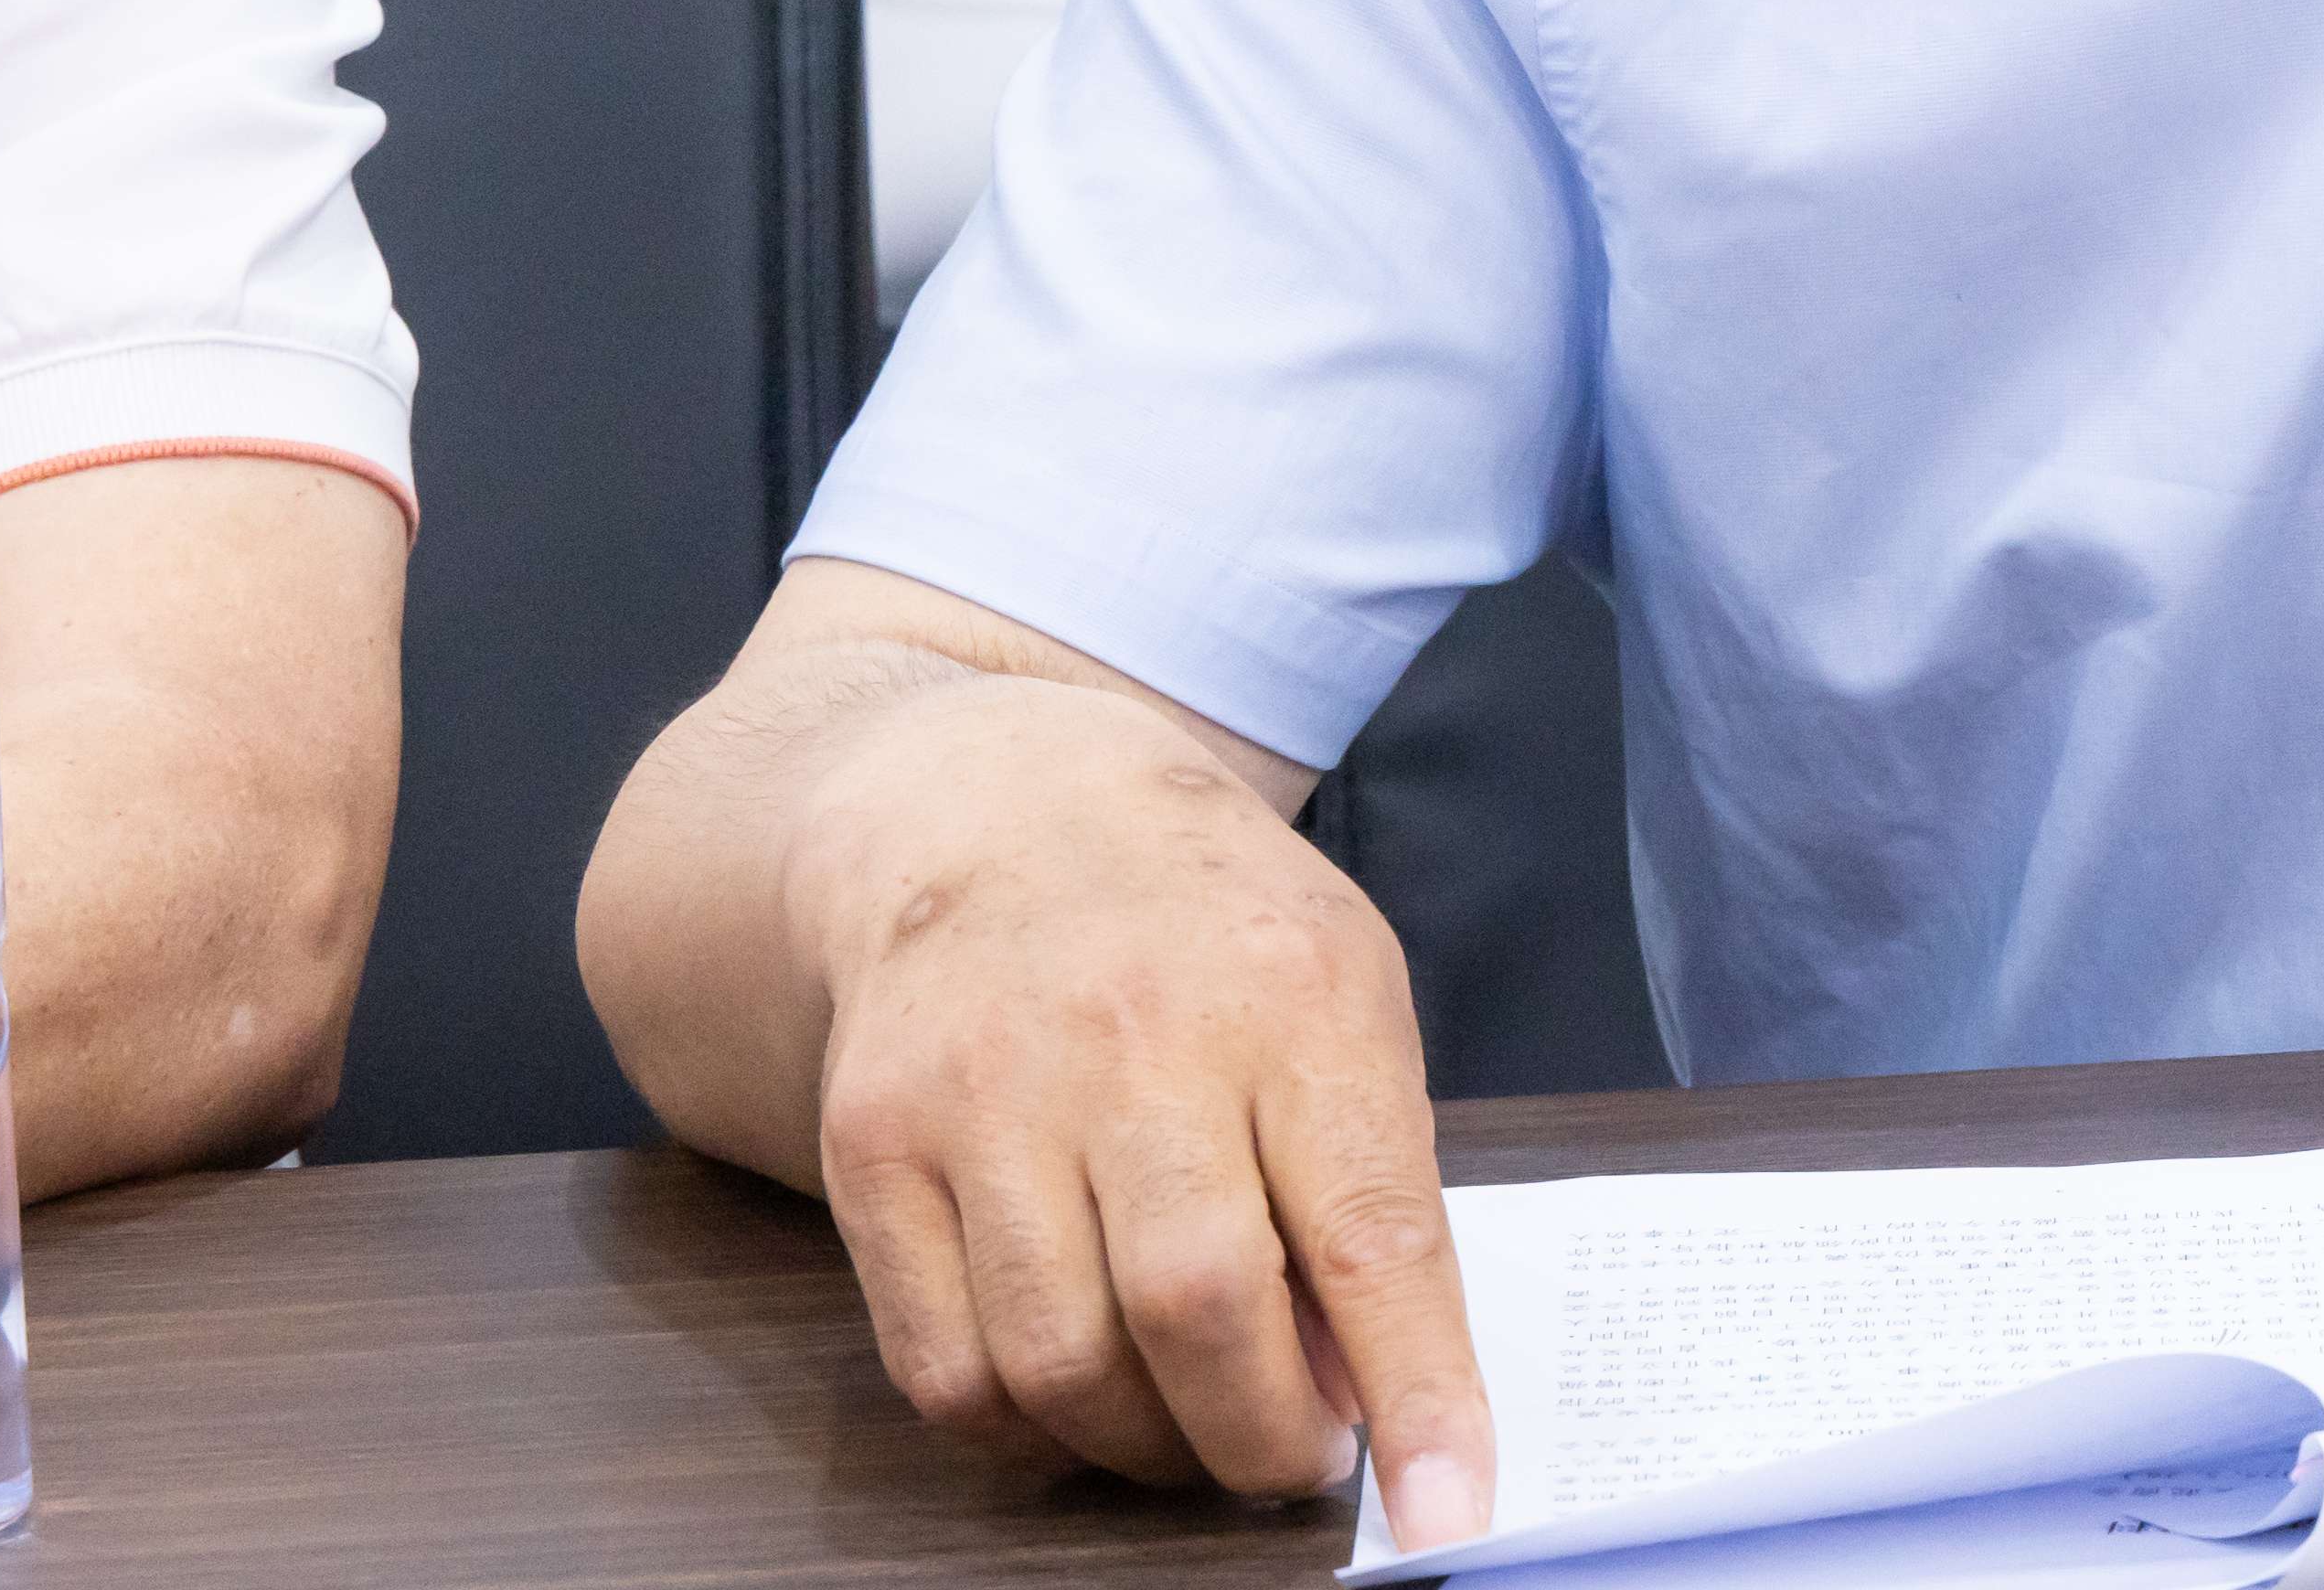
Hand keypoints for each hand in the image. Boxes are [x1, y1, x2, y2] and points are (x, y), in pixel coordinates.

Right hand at [791, 666, 1495, 1541]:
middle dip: (1264, 1440)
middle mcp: (1136, 1038)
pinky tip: (1081, 1399)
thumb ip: (1369, 1181)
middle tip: (1299, 1459)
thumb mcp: (1346, 997)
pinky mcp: (876, 1145)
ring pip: (1061, 1364)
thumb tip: (1373, 1394)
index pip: (1370, 1230)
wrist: (999, 812)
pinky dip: (1025, 1432)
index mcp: (1297, 998)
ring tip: (1194, 1425)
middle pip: (1198, 1310)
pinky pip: (944, 1367)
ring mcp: (987, 1092)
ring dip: (1146, 1450)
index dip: (1416, 1391)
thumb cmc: (1210, 929)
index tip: (1448, 1512)